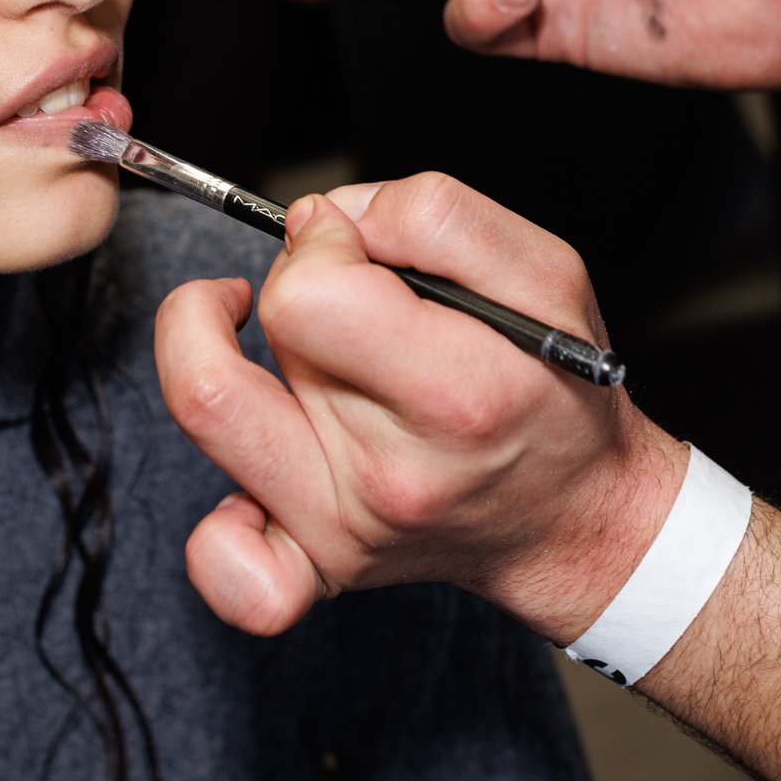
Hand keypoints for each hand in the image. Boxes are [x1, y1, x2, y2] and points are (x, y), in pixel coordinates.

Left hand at [153, 174, 687, 639]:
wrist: (573, 518)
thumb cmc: (560, 393)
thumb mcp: (548, 274)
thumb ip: (440, 215)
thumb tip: (327, 216)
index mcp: (459, 396)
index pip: (307, 296)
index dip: (321, 246)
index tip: (358, 248)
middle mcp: (391, 475)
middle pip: (266, 339)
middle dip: (297, 287)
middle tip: (350, 296)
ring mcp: (343, 528)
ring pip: (207, 409)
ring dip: (223, 350)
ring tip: (290, 343)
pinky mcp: (316, 565)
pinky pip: (224, 562)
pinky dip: (214, 520)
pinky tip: (252, 454)